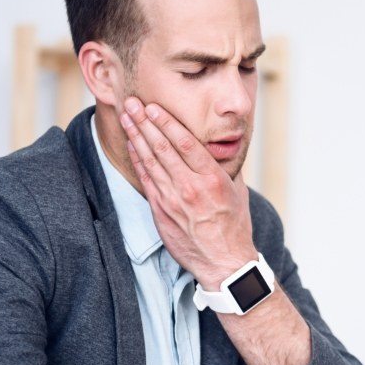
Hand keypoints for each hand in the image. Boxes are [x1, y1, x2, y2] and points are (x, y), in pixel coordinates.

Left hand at [120, 97, 256, 289]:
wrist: (224, 262)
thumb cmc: (233, 226)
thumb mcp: (237, 191)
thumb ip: (224, 167)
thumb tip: (218, 147)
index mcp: (212, 178)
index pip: (185, 142)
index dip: (166, 121)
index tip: (153, 106)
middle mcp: (190, 187)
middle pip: (162, 147)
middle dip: (145, 122)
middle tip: (132, 102)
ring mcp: (173, 200)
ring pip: (150, 161)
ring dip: (136, 136)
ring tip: (127, 117)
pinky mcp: (161, 212)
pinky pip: (147, 181)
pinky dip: (138, 161)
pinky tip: (132, 145)